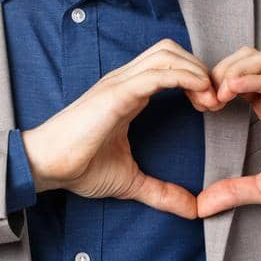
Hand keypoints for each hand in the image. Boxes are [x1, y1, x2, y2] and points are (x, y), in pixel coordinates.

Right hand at [22, 38, 225, 218]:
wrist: (46, 166)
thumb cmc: (78, 167)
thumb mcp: (130, 181)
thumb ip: (161, 192)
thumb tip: (192, 210)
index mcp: (128, 94)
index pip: (168, 65)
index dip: (194, 78)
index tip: (211, 106)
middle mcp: (125, 81)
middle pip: (172, 50)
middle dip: (199, 69)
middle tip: (215, 100)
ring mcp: (119, 84)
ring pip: (167, 54)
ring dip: (196, 71)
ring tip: (210, 99)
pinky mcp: (116, 93)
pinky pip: (157, 74)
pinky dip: (184, 78)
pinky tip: (199, 95)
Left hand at [195, 45, 260, 218]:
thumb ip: (235, 192)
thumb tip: (202, 207)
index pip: (234, 78)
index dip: (213, 86)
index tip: (200, 107)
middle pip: (242, 58)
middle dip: (217, 72)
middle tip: (204, 99)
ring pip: (259, 58)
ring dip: (232, 70)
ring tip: (217, 94)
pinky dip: (253, 78)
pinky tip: (233, 89)